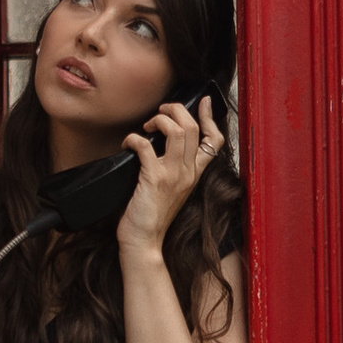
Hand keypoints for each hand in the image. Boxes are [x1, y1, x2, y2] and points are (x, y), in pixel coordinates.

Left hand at [118, 94, 218, 262]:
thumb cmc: (152, 215)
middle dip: (176, 110)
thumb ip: (175, 166)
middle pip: (193, 128)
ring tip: (148, 126)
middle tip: (160, 113)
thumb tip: (162, 141)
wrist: (144, 241)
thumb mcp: (173, 189)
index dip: (209, 117)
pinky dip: (133, 138)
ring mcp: (173, 175)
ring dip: (159, 121)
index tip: (202, 101)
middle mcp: (188, 173)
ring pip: (177, 132)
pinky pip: (146, 146)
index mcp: (195, 174)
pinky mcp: (153, 179)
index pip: (214, 140)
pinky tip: (127, 144)